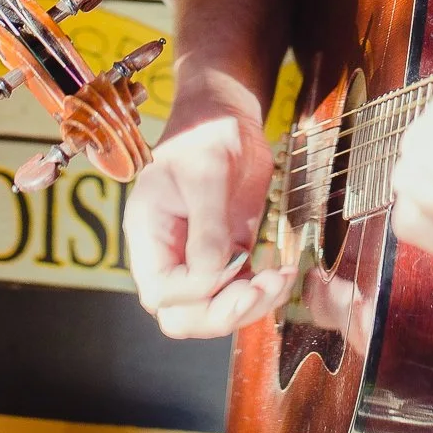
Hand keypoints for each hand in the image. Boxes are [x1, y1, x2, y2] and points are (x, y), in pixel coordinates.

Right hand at [125, 101, 290, 336]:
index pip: (162, 292)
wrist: (224, 116)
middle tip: (263, 287)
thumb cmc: (204, 133)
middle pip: (182, 316)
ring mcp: (197, 258)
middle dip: (224, 313)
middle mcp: (168, 254)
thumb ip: (207, 226)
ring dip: (249, 307)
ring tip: (280, 278)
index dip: (198, 292)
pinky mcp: (227, 255)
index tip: (234, 263)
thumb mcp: (205, 173)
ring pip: (213, 312)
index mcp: (149, 233)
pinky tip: (283, 274)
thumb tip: (213, 274)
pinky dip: (262, 293)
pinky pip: (238, 293)